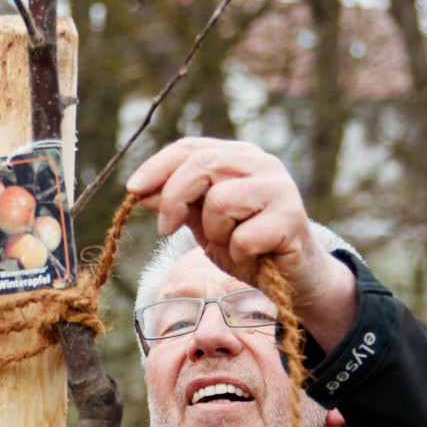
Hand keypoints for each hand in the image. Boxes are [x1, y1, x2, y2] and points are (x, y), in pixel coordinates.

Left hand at [125, 137, 356, 350]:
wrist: (293, 279)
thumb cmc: (248, 247)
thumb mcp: (204, 223)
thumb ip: (178, 204)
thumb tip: (140, 191)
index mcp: (239, 157)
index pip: (191, 147)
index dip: (158, 166)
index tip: (132, 190)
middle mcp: (262, 164)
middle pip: (204, 163)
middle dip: (174, 197)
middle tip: (165, 229)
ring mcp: (281, 188)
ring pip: (222, 200)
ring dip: (215, 232)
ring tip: (231, 244)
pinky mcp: (292, 218)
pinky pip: (244, 236)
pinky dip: (239, 253)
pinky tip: (254, 255)